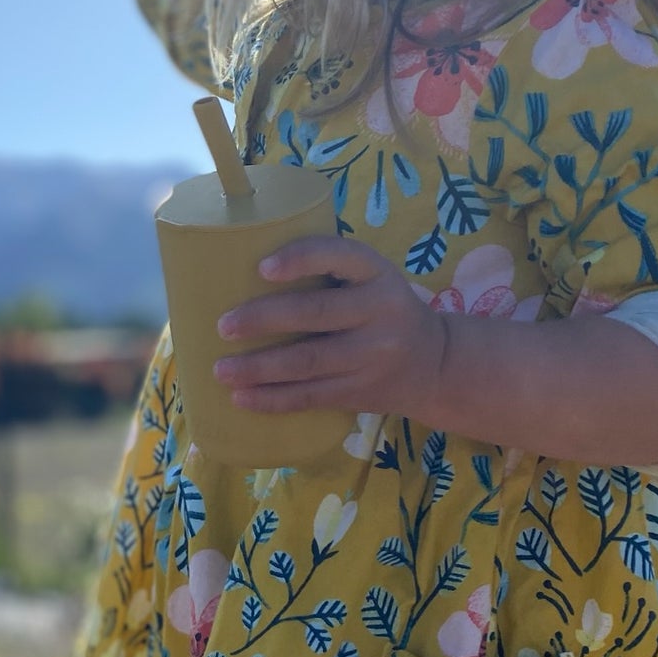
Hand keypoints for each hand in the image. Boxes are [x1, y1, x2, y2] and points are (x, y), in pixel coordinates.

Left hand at [213, 235, 447, 414]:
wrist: (436, 364)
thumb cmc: (380, 309)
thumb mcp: (372, 278)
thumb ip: (328, 269)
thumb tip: (242, 267)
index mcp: (377, 273)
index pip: (340, 256)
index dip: (301, 259)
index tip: (262, 268)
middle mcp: (380, 312)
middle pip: (315, 314)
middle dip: (263, 320)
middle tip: (223, 326)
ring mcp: (372, 356)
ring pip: (308, 362)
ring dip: (259, 368)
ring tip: (221, 370)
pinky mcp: (361, 392)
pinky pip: (311, 397)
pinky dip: (273, 399)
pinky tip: (242, 398)